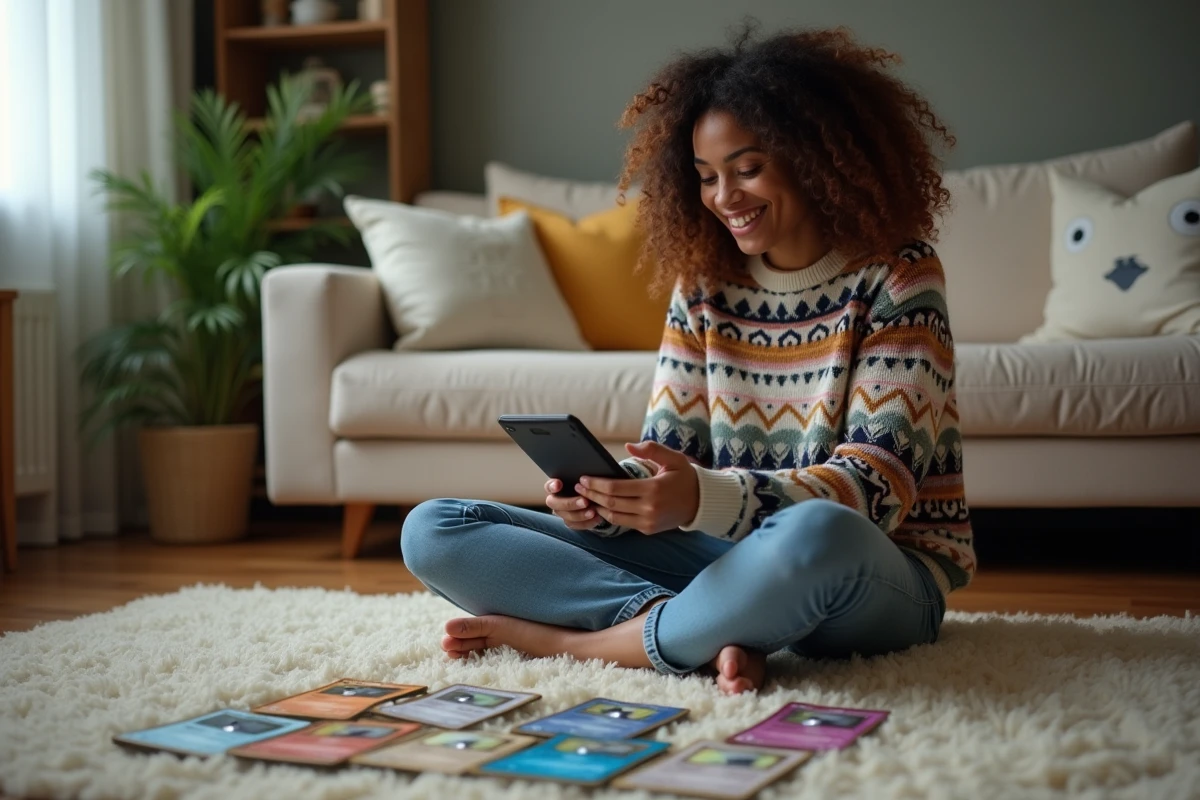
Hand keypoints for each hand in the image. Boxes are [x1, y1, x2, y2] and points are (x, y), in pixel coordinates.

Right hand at [544, 478, 602, 529]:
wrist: (593, 498)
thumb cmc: (586, 484)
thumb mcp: (584, 480)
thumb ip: (581, 479)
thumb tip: (586, 478)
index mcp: (555, 486)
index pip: (549, 486)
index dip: (552, 486)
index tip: (559, 484)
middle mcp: (555, 500)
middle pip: (554, 504)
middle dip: (569, 503)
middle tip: (585, 502)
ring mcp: (561, 512)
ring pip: (565, 516)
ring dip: (579, 515)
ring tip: (593, 512)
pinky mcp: (569, 522)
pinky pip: (574, 525)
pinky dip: (586, 523)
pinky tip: (597, 518)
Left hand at [576, 441, 699, 534]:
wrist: (701, 503)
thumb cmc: (685, 477)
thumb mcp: (673, 458)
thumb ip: (651, 450)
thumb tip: (628, 446)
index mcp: (653, 489)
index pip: (615, 489)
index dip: (596, 484)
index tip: (584, 478)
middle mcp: (649, 508)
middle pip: (610, 504)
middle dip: (591, 494)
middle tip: (578, 486)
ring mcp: (648, 522)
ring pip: (613, 517)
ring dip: (597, 507)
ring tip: (585, 496)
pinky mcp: (648, 530)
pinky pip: (623, 523)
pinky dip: (609, 515)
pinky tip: (600, 506)